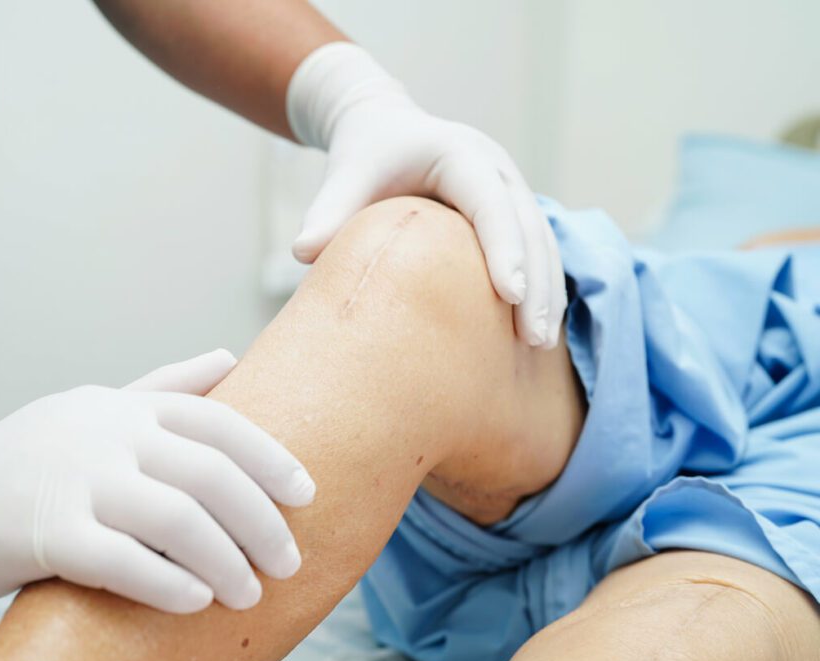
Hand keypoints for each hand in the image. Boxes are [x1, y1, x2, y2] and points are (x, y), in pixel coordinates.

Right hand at [0, 350, 314, 612]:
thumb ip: (165, 388)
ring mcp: (73, 480)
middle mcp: (106, 434)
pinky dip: (167, 583)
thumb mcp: (96, 410)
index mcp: (124, 408)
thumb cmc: (27, 462)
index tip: (306, 495)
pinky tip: (197, 602)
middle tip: (288, 562)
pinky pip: (120, 560)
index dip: (270, 458)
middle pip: (209, 472)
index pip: (218, 421)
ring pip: (175, 517)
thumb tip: (229, 357)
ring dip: (224, 559)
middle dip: (260, 520)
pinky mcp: (40, 532)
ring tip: (248, 592)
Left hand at [287, 42, 565, 347]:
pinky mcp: (511, 208)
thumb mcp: (345, 175)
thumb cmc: (364, 155)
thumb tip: (303, 253)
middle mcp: (495, 167)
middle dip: (537, 283)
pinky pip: (536, 247)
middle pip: (529, 226)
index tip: (512, 296)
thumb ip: (328, 211)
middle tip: (534, 338)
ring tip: (541, 343)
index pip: (490, 203)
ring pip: (541, 240)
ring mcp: (509, 187)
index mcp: (460, 153)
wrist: (383, 128)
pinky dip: (541, 284)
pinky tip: (536, 327)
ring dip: (547, 291)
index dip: (504, 248)